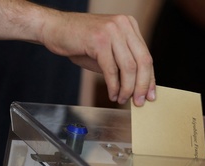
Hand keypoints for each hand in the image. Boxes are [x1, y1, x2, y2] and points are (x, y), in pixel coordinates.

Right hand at [40, 12, 155, 105]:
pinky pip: (112, 70)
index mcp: (129, 25)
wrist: (53, 28)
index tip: (151, 95)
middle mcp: (123, 25)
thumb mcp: (108, 51)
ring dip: (127, 88)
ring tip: (122, 99)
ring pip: (129, 68)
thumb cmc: (80, 42)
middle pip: (143, 61)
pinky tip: (112, 94)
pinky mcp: (98, 40)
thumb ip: (124, 64)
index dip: (150, 79)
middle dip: (142, 86)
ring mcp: (112, 30)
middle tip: (139, 102)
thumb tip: (139, 87)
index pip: (146, 56)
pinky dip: (113, 86)